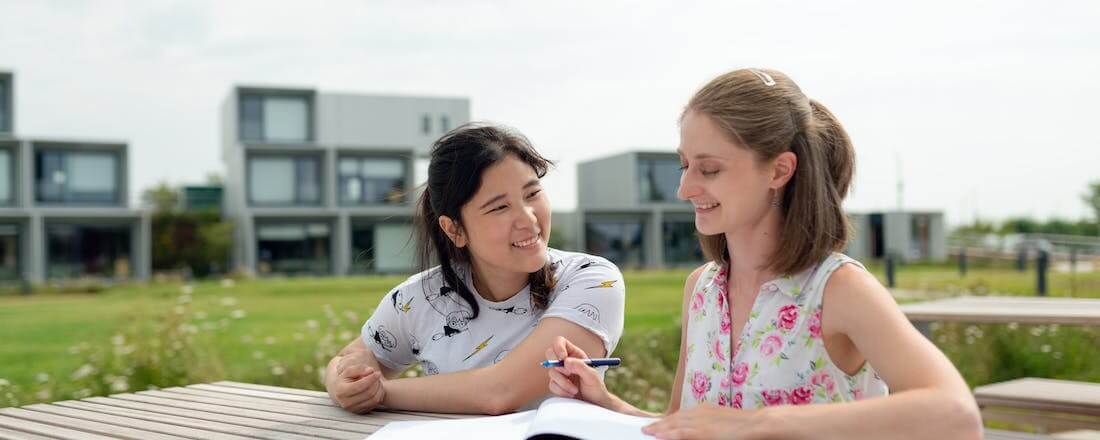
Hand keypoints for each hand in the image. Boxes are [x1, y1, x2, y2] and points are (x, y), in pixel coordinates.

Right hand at [327, 353, 385, 412]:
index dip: (371, 378)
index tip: (377, 372)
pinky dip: (379, 394)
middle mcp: (346, 403)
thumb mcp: (349, 371)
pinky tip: (377, 387)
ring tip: (377, 381)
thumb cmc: (347, 378)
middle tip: (377, 375)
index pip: (360, 386)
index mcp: (341, 391)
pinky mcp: (362, 412)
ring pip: (374, 399)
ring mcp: (354, 409)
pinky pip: (376, 403)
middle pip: (368, 393)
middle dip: (376, 383)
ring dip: (379, 388)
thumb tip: (370, 371)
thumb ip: (359, 368)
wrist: (343, 391)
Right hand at [545, 336, 613, 408]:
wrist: (594, 404)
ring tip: (575, 390)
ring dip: (563, 382)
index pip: (560, 342)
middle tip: (568, 374)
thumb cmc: (596, 388)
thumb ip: (580, 366)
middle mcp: (565, 362)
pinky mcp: (556, 384)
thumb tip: (566, 361)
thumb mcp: (592, 376)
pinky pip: (552, 385)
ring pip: (551, 372)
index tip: (562, 358)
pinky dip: (561, 391)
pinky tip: (571, 394)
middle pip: (550, 354)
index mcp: (575, 354)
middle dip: (557, 365)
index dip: (558, 347)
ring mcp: (560, 373)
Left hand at [642, 403, 767, 439]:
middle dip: (660, 424)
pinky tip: (658, 435)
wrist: (758, 424)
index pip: (681, 415)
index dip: (669, 420)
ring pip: (673, 424)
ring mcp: (700, 421)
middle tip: (647, 428)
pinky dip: (668, 433)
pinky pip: (680, 432)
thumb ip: (710, 426)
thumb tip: (706, 431)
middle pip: (674, 418)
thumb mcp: (724, 423)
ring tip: (647, 432)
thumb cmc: (746, 426)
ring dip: (659, 428)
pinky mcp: (702, 431)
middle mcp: (699, 413)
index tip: (659, 425)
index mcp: (705, 410)